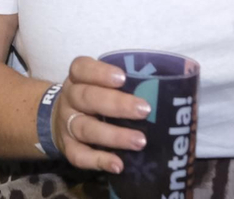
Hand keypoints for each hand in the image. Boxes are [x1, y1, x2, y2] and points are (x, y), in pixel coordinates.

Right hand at [51, 57, 149, 173]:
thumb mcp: (100, 85)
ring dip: (113, 135)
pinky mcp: (68, 147)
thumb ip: (127, 85)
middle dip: (116, 104)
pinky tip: (118, 165)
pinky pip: (79, 156)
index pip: (81, 68)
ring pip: (85, 128)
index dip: (100, 72)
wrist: (60, 119)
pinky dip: (99, 160)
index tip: (123, 78)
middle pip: (86, 98)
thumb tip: (173, 92)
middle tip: (145, 110)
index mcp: (78, 78)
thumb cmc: (95, 98)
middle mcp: (70, 99)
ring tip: (140, 141)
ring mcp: (66, 124)